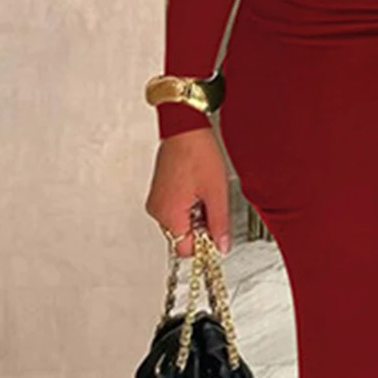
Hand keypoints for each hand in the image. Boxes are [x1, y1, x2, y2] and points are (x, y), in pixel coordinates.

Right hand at [145, 126, 232, 255]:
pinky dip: (187, 206)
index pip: (186, 249)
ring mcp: (156, 201)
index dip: (204, 243)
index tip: (217, 232)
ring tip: (205, 193)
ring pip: (178, 224)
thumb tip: (221, 246)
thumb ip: (219, 224)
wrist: (184, 128)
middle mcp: (158, 211)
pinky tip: (197, 189)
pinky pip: (173, 210)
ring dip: (194, 216)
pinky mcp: (159, 192)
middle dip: (200, 228)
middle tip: (213, 205)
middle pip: (181, 237)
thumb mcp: (216, 193)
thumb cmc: (197, 153)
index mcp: (169, 214)